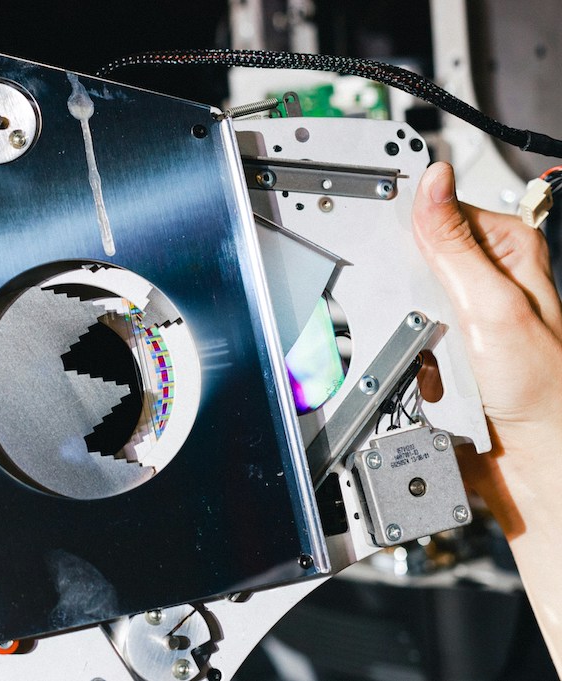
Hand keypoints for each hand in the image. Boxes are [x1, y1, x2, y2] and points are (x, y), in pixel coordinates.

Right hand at [413, 161, 561, 666]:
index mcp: (507, 247)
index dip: (401, 215)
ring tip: (430, 353)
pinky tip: (421, 366)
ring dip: (398, 326)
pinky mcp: (442, 344)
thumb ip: (453, 244)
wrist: (535, 462)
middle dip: (399, 286)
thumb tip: (430, 182)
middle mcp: (485, 275)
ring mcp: (461, 312)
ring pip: (397, 297)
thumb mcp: (493, 307)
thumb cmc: (542, 391)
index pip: (435, 207)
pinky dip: (398, 350)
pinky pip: (397, 334)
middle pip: (409, 256)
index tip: (369, 215)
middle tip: (422, 317)